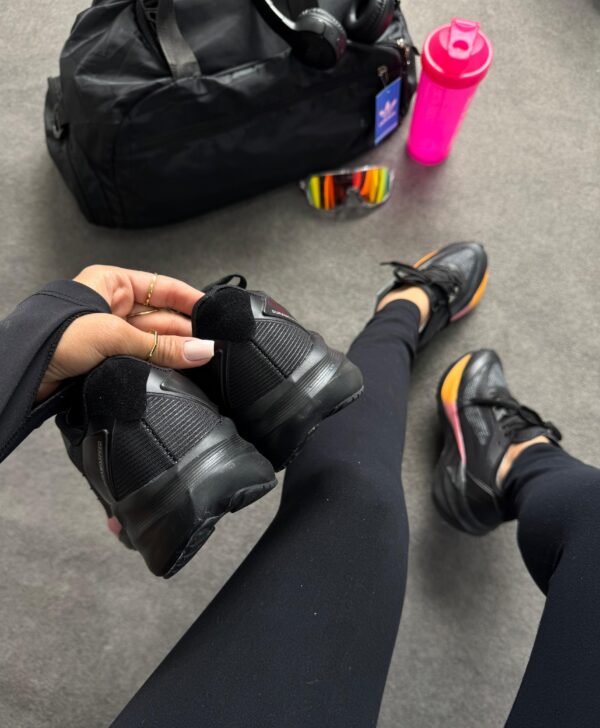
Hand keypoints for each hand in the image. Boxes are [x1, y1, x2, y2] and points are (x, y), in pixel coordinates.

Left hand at [37, 265, 213, 400]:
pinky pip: (143, 359)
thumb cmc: (50, 337)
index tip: (214, 314)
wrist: (21, 372)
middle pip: (162, 317)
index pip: (163, 288)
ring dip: (174, 351)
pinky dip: (159, 365)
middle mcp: (113, 306)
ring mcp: (111, 333)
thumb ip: (160, 345)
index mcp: (113, 284)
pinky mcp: (107, 359)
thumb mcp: (113, 335)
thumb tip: (199, 350)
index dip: (190, 300)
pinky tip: (176, 372)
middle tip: (208, 348)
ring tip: (196, 361)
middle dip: (185, 332)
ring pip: (154, 340)